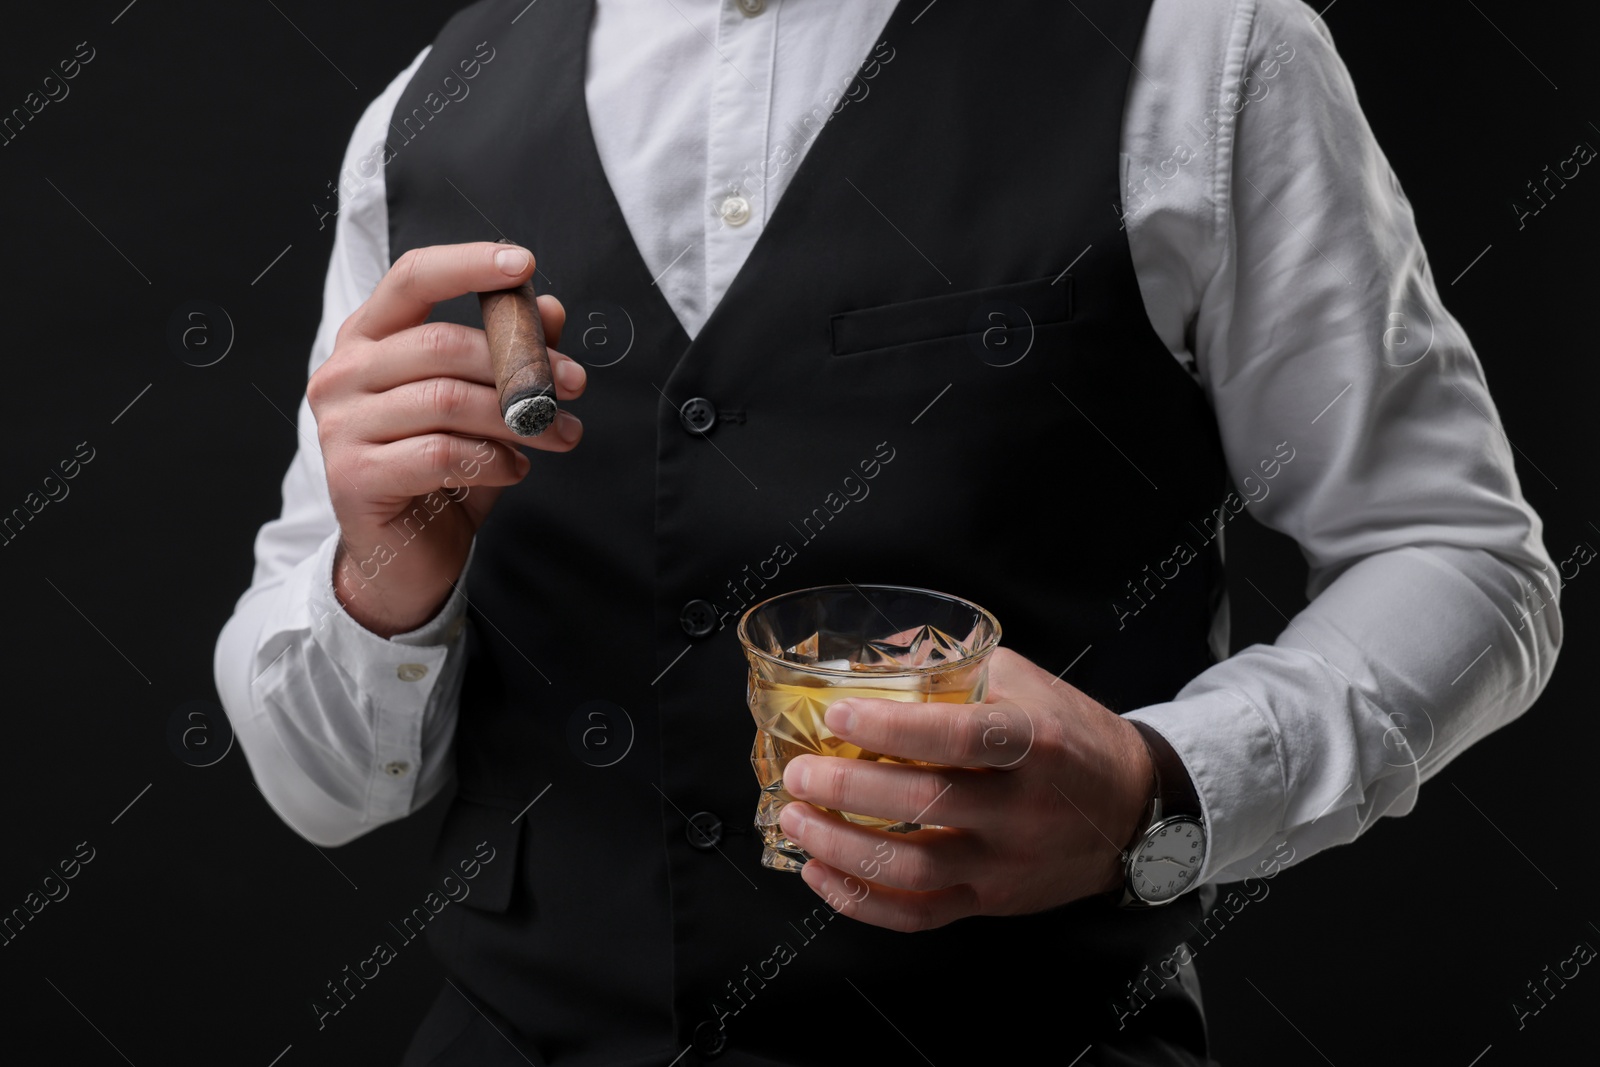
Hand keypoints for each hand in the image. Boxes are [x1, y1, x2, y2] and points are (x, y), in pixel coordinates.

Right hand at [307, 241, 586, 636]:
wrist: (406, 558)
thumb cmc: (444, 472)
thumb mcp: (486, 405)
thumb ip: (512, 356)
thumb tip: (550, 309)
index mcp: (369, 339)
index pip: (412, 278)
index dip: (469, 265)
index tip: (524, 264)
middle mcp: (344, 373)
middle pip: (442, 344)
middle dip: (521, 363)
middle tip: (576, 386)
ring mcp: (340, 425)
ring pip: (447, 400)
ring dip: (519, 418)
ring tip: (560, 435)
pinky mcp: (353, 477)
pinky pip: (441, 454)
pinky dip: (493, 460)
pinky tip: (515, 469)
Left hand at [777, 646, 1155, 930]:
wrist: (1131, 808)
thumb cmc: (1068, 735)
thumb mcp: (1024, 683)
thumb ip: (953, 668)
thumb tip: (872, 656)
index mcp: (1037, 742)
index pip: (961, 737)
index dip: (894, 729)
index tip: (839, 716)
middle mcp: (1024, 808)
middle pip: (925, 805)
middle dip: (848, 789)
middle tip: (799, 772)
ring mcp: (1007, 862)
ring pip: (913, 869)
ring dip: (842, 847)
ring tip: (796, 818)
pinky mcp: (991, 899)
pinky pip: (918, 915)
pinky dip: (860, 900)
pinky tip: (819, 872)